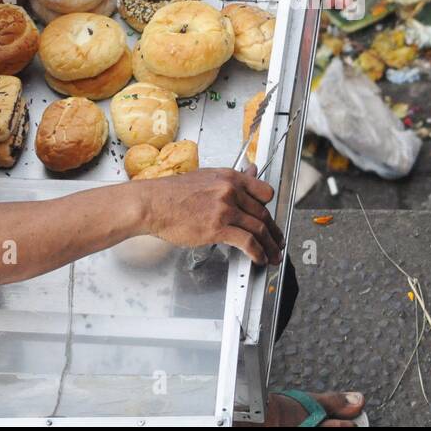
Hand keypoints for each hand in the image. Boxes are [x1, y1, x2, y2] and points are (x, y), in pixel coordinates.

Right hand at [140, 168, 282, 263]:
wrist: (153, 203)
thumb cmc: (173, 193)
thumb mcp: (206, 177)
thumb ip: (231, 179)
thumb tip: (252, 172)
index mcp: (229, 177)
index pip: (265, 191)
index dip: (270, 208)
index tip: (272, 218)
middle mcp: (230, 191)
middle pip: (263, 213)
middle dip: (273, 231)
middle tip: (277, 241)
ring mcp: (225, 209)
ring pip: (259, 228)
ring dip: (270, 245)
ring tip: (272, 255)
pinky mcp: (217, 228)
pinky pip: (247, 242)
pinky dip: (257, 253)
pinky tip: (259, 258)